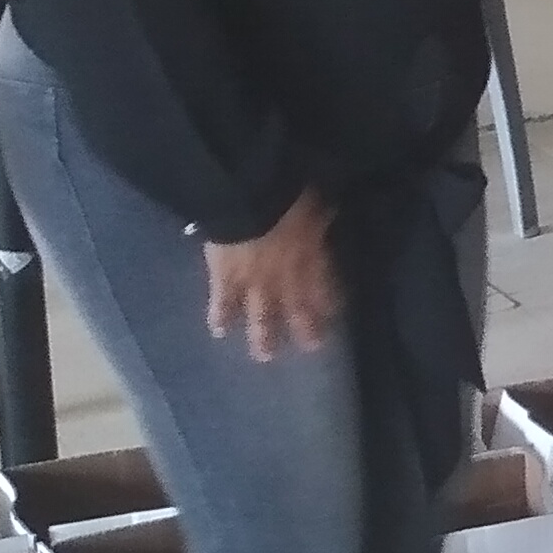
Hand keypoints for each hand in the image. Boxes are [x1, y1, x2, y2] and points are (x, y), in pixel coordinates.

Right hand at [204, 190, 337, 362]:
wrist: (245, 200)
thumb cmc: (286, 196)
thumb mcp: (314, 202)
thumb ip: (321, 216)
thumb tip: (328, 217)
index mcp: (311, 257)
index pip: (324, 286)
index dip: (329, 301)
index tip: (334, 315)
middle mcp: (285, 278)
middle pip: (298, 309)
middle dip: (305, 329)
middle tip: (311, 347)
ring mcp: (254, 283)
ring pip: (261, 316)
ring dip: (263, 337)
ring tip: (264, 356)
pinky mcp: (223, 280)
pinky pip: (222, 303)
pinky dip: (220, 318)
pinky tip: (219, 332)